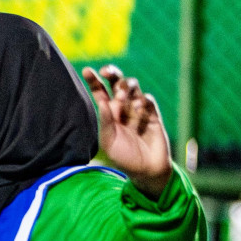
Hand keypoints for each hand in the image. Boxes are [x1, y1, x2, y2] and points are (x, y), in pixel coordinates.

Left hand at [83, 64, 171, 197]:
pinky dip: (143, 100)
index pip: (100, 92)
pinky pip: (149, 101)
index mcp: (108, 113)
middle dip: (113, 75)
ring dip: (128, 87)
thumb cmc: (123, 157)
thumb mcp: (109, 141)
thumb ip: (105, 122)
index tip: (86, 70)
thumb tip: (102, 102)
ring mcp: (139, 111)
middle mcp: (123, 109)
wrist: (146, 170)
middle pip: (118, 85)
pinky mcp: (154, 116)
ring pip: (134, 89)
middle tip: (107, 71)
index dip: (94, 80)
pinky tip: (138, 106)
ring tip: (122, 95)